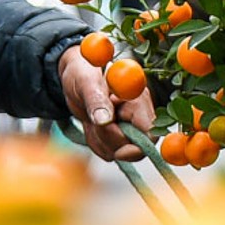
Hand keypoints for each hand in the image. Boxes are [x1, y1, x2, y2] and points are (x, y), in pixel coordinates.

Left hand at [59, 46, 154, 162]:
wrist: (74, 75)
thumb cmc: (82, 72)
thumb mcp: (85, 82)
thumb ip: (96, 100)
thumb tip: (104, 120)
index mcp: (137, 99)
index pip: (150, 133)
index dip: (136, 148)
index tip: (117, 152)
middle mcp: (137, 114)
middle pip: (134, 147)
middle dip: (110, 140)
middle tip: (94, 123)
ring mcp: (128, 125)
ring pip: (117, 151)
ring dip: (99, 141)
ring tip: (90, 119)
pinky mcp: (117, 132)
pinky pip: (107, 151)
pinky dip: (95, 143)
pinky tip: (91, 125)